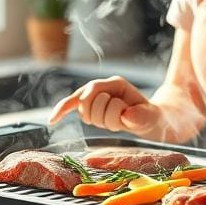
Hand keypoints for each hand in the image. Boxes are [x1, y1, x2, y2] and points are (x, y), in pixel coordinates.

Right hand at [48, 76, 163, 135]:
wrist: (152, 119)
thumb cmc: (152, 117)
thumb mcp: (153, 116)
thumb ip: (142, 117)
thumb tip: (127, 117)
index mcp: (117, 83)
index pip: (96, 89)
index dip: (96, 101)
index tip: (106, 114)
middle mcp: (103, 88)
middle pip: (86, 101)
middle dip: (102, 114)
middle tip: (122, 117)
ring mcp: (95, 97)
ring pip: (84, 112)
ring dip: (100, 121)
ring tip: (117, 121)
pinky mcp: (90, 107)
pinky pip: (71, 107)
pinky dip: (61, 111)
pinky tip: (52, 120)